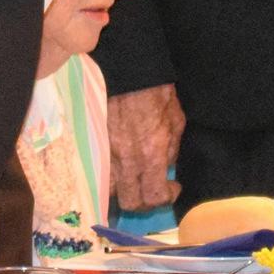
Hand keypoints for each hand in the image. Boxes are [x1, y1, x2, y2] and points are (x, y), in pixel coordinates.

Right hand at [107, 83, 184, 212]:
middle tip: (153, 189)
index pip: (155, 197)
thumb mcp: (176, 120)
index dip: (166, 198)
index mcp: (151, 155)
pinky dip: (111, 176)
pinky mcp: (96, 143)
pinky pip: (101, 170)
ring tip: (133, 182)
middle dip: (144, 203)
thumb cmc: (157, 91)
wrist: (128, 69)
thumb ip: (171, 148)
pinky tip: (121, 166)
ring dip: (123, 192)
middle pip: (130, 203)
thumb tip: (166, 165)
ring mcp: (108, 152)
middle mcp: (127, 160)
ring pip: (110, 191)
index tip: (173, 186)